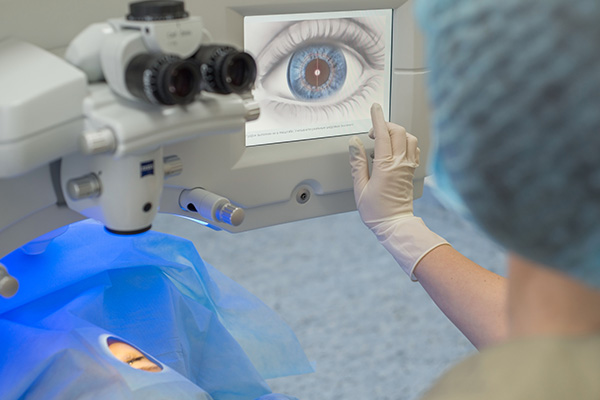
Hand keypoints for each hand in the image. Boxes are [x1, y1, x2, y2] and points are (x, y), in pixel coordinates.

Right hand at [349, 103, 419, 233]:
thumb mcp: (360, 187)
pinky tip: (396, 149)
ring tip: (383, 139)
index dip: (377, 118)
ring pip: (409, 138)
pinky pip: (413, 149)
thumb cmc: (376, 211)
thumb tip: (354, 143)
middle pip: (398, 132)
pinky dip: (405, 142)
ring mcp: (408, 167)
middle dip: (385, 125)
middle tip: (372, 131)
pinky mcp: (411, 172)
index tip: (374, 108)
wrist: (395, 225)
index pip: (382, 134)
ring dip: (397, 133)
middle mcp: (400, 163)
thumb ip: (357, 162)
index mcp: (385, 166)